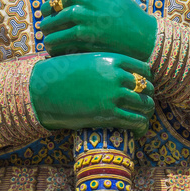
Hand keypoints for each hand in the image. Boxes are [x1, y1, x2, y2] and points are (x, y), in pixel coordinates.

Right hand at [29, 52, 154, 134]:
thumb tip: (120, 76)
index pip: (144, 69)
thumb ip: (106, 66)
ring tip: (141, 120)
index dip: (146, 80)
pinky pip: (136, 121)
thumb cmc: (60, 74)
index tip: (142, 88)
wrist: (42, 89)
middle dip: (146, 98)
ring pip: (145, 105)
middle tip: (142, 106)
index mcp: (113, 59)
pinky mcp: (109, 114)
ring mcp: (114, 95)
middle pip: (147, 88)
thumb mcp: (87, 60)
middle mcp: (117, 75)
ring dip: (145, 114)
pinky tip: (137, 131)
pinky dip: (140, 127)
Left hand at [41, 0, 156, 60]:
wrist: (143, 35)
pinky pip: (56, 39)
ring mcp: (82, 16)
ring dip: (47, 32)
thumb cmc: (128, 15)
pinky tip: (54, 49)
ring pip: (50, 23)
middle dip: (46, 16)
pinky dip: (52, 45)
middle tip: (47, 24)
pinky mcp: (82, 35)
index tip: (49, 5)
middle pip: (51, 5)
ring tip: (48, 38)